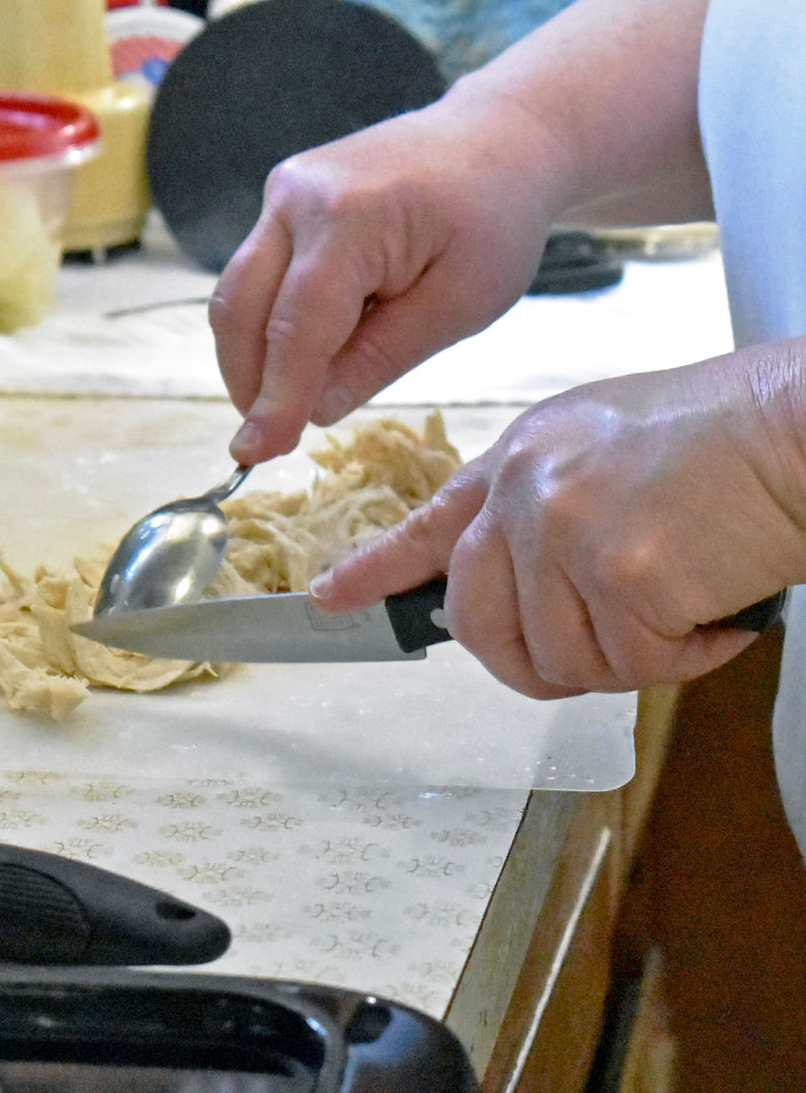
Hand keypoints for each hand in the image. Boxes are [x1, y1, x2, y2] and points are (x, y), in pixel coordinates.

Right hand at [209, 88, 565, 464]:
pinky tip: (312, 356)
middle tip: (270, 440)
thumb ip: (380, 358)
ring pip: (238, 295)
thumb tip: (312, 412)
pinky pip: (259, 278)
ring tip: (295, 402)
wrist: (499, 139)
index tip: (255, 454)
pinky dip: (272, 328)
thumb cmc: (494, 220)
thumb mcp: (458, 306)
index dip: (275, 398)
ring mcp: (284, 193)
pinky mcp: (284, 204)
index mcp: (351, 216)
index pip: (295, 326)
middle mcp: (298, 196)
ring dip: (255, 359)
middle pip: (241, 309)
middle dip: (249, 383)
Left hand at [309, 346, 805, 696]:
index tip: (333, 598)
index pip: (430, 528)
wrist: (797, 425)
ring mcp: (565, 531)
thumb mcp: (606, 449)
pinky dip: (684, 656)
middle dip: (539, 662)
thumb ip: (546, 511)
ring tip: (686, 597)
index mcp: (522, 461)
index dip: (378, 570)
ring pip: (562, 661)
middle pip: (483, 628)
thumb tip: (525, 588)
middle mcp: (526, 493)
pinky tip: (715, 606)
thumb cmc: (725, 439)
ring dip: (632, 655)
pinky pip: (632, 667)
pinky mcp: (618, 573)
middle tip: (609, 644)